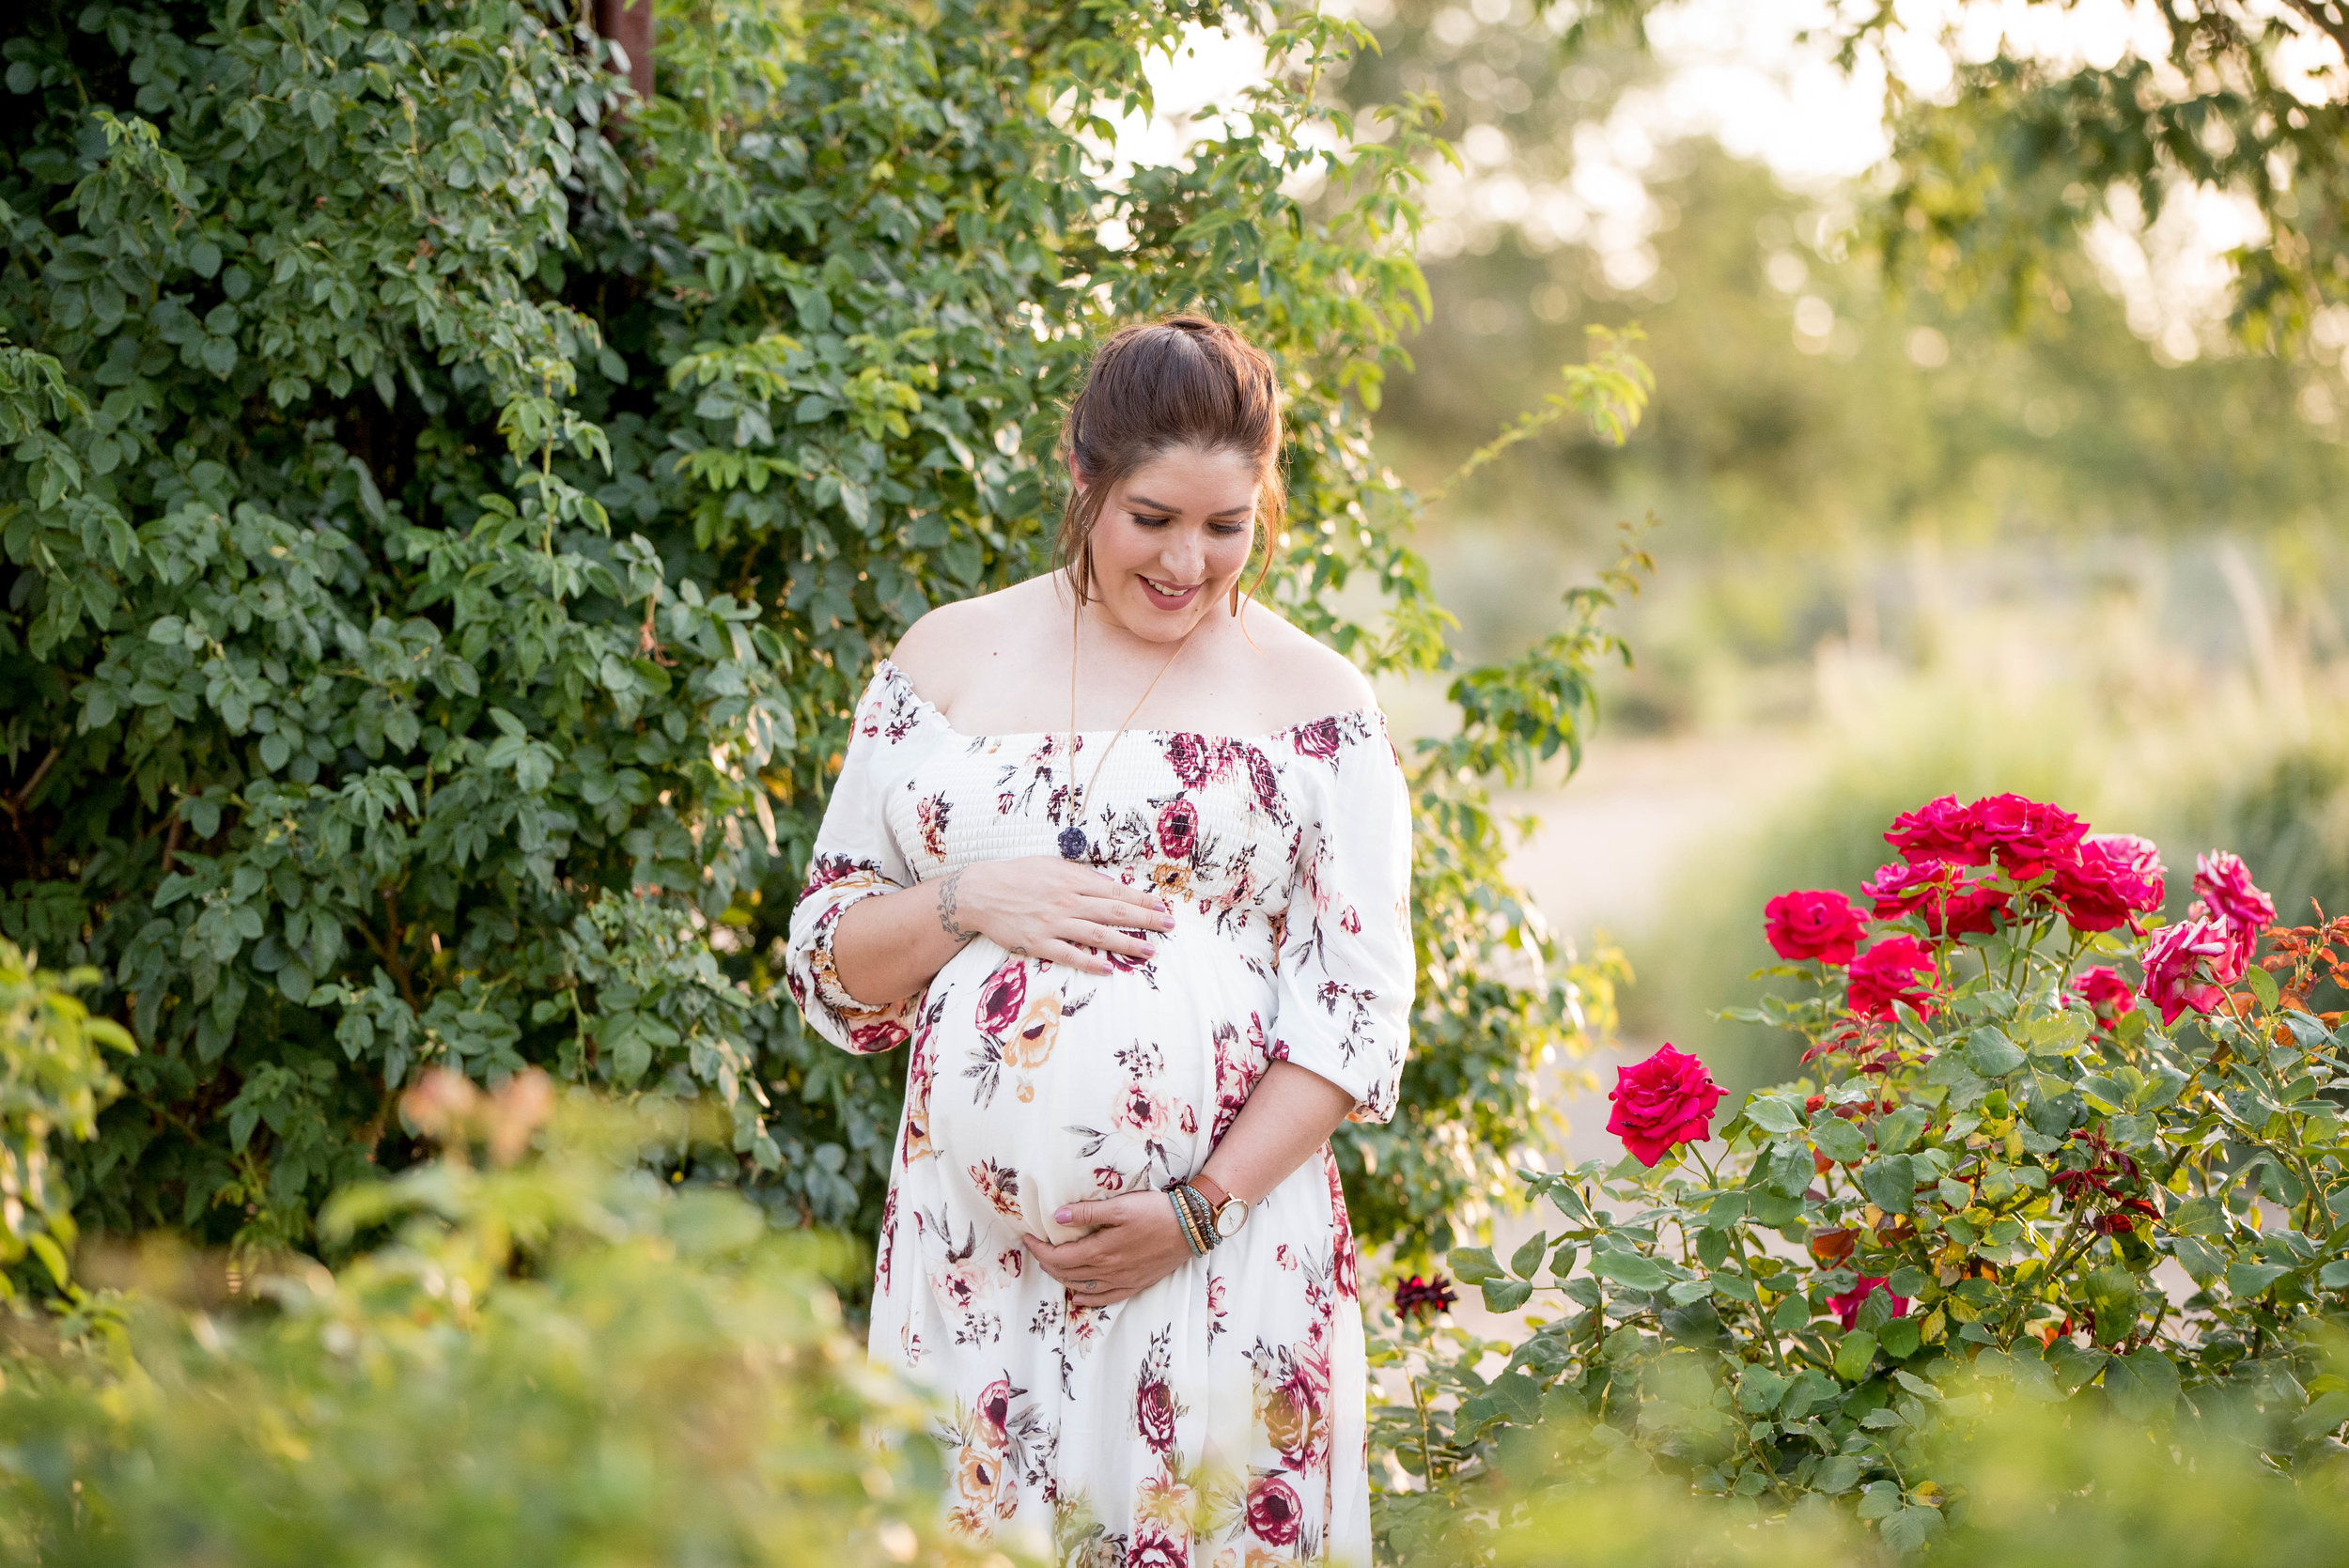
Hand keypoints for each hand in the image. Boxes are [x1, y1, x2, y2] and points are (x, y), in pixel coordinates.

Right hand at [953, 858, 1174, 974]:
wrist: (980, 892)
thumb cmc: (1017, 875)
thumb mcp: (1051, 864)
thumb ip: (1080, 875)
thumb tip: (1109, 885)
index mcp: (1072, 880)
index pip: (1116, 891)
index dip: (1142, 899)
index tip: (1162, 906)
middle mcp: (1067, 901)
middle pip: (1115, 911)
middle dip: (1146, 919)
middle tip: (1169, 926)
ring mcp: (1053, 923)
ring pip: (1098, 934)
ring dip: (1127, 943)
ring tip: (1150, 951)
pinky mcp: (1038, 943)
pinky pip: (1069, 954)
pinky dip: (1090, 961)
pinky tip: (1108, 967)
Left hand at [1022, 1192, 1194, 1306]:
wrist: (1190, 1228)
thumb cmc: (1155, 1212)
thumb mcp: (1120, 1206)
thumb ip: (1088, 1213)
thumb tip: (1057, 1217)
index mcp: (1101, 1251)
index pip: (1059, 1256)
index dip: (1039, 1249)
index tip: (1027, 1238)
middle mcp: (1108, 1271)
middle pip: (1067, 1273)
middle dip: (1046, 1263)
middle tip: (1036, 1250)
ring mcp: (1121, 1281)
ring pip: (1082, 1287)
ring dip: (1061, 1278)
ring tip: (1051, 1266)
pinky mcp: (1134, 1285)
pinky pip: (1104, 1299)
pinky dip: (1086, 1298)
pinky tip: (1078, 1294)